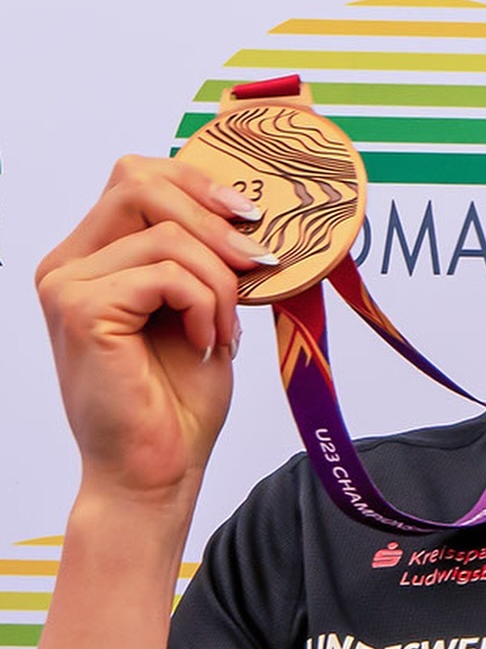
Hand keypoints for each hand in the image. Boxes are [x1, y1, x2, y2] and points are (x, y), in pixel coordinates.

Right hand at [35, 155, 274, 502]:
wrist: (156, 470)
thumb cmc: (177, 401)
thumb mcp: (201, 310)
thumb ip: (203, 257)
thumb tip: (247, 211)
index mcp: (91, 259)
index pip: (135, 178)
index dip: (196, 181)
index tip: (249, 215)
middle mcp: (68, 265)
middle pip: (140, 183)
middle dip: (212, 218)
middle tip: (256, 262)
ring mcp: (67, 286)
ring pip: (167, 235)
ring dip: (218, 282)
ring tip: (223, 330)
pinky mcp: (82, 311)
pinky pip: (167, 274)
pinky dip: (205, 304)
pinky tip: (206, 342)